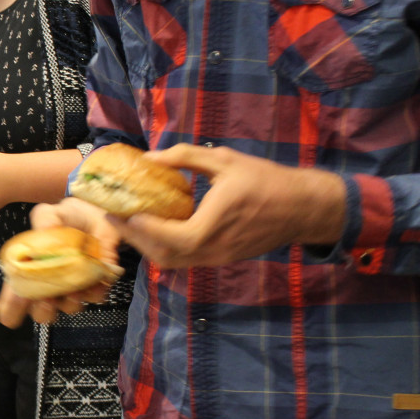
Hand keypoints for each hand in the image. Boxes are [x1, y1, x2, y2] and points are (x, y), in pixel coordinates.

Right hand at [0, 199, 118, 327]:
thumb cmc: (68, 216)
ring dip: (71, 301)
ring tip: (75, 285)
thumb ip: (43, 220)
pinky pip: (94, 297)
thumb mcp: (49, 213)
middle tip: (47, 298)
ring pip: (67, 307)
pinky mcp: (95, 285)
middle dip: (43, 309)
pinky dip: (95, 291)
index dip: (10, 308)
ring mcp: (72, 286)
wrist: (98, 215)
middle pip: (40, 310)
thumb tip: (43, 232)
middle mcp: (49, 282)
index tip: (10, 318)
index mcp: (31, 268)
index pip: (15, 293)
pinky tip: (95, 279)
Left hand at [111, 144, 346, 267]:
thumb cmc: (265, 180)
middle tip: (115, 217)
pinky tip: (155, 229)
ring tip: (130, 223)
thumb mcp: (225, 160)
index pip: (168, 237)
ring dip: (148, 246)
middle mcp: (213, 249)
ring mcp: (217, 258)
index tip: (120, 211)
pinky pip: (185, 260)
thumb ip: (185, 157)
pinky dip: (164, 248)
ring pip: (172, 262)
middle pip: (163, 255)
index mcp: (213, 226)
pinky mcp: (220, 259)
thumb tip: (150, 156)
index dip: (140, 228)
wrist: (304, 208)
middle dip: (136, 238)